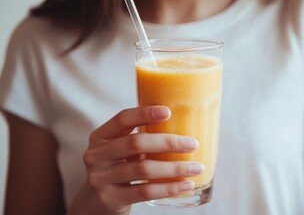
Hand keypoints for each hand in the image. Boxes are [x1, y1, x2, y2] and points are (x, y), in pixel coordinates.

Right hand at [83, 106, 202, 212]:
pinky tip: (185, 185)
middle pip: (135, 143)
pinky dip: (168, 188)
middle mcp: (96, 155)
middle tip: (193, 144)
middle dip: (168, 142)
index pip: (122, 119)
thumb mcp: (119, 149)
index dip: (144, 113)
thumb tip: (182, 123)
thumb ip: (139, 138)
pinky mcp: (110, 199)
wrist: (95, 202)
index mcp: (101, 136)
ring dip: (174, 168)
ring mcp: (101, 178)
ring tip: (196, 167)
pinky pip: (144, 192)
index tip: (168, 112)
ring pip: (143, 169)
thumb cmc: (118, 167)